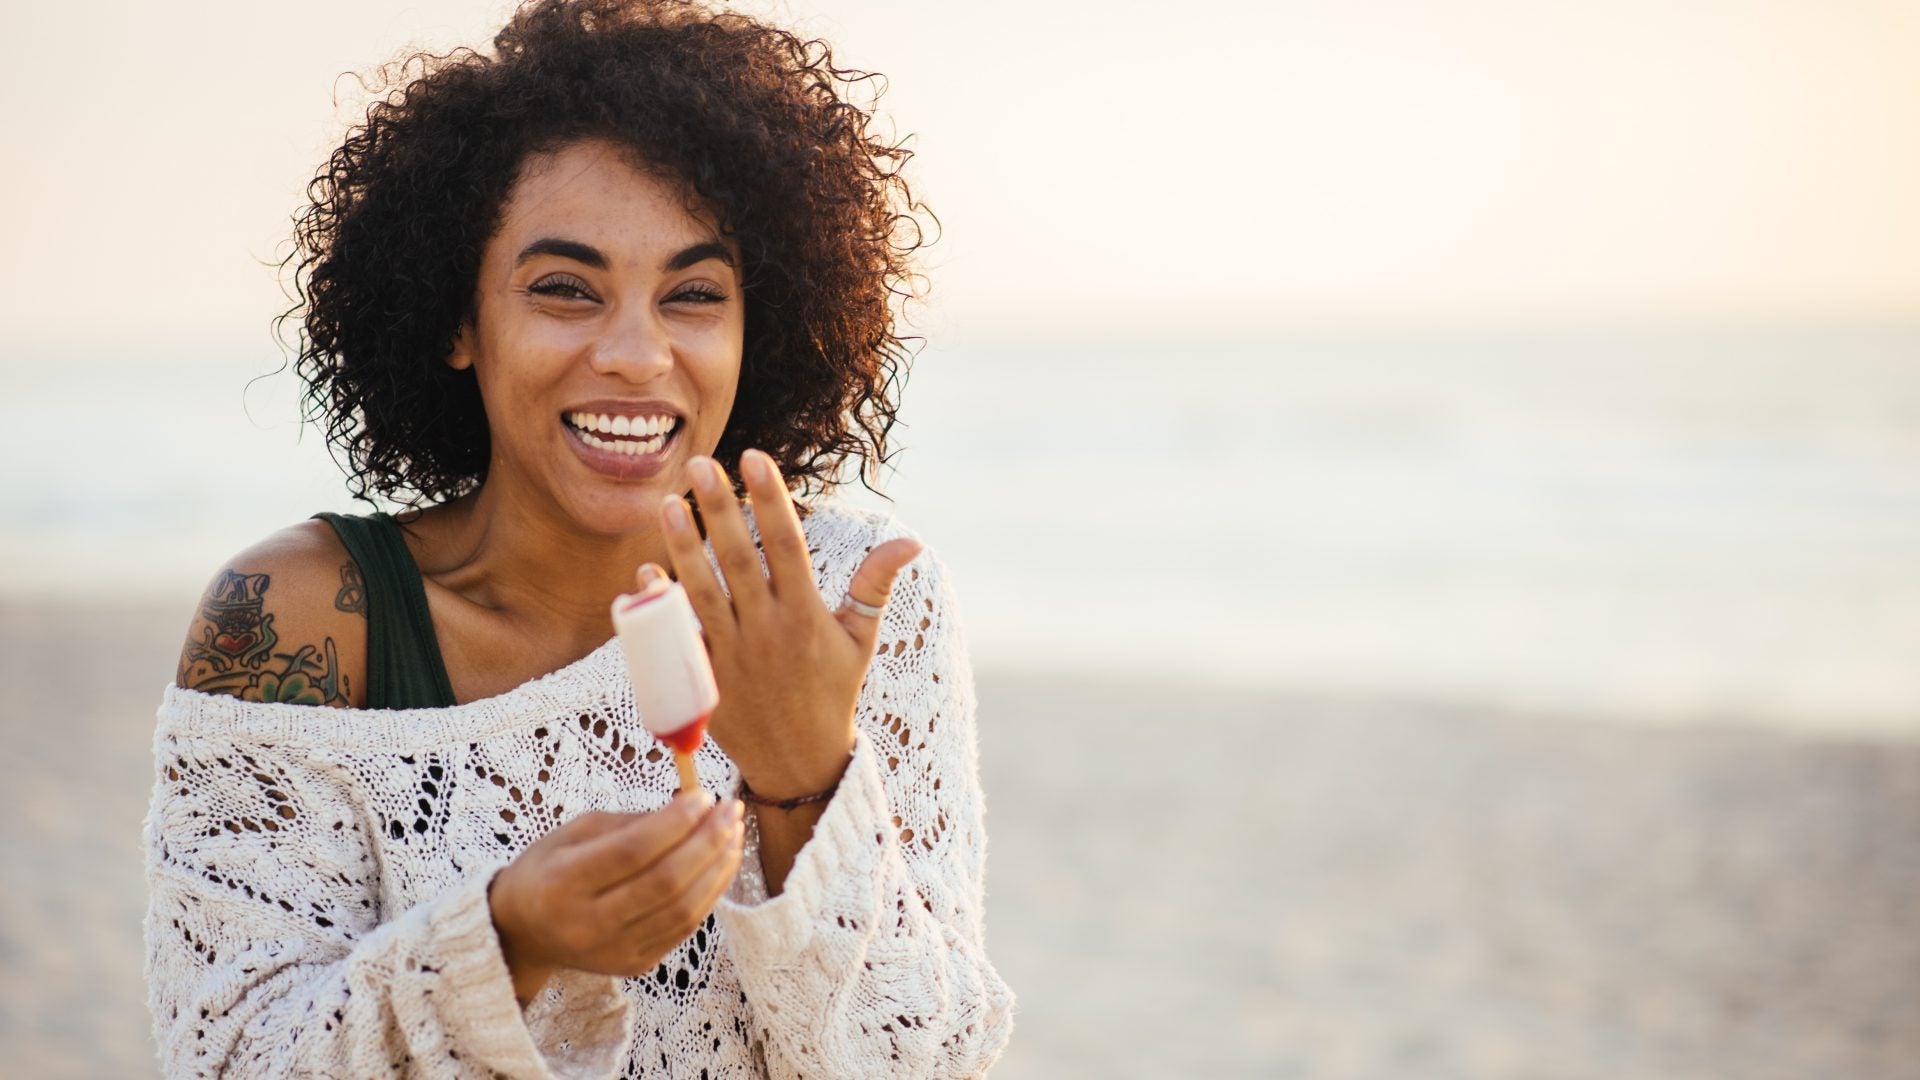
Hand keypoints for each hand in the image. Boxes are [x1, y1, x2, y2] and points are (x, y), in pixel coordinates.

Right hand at [487, 794, 744, 1003]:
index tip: (704, 796)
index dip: (675, 823)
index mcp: (561, 883)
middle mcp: (586, 924)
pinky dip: (710, 892)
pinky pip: (685, 927)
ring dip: (718, 868)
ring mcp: (613, 951)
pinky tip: (721, 864)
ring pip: (683, 909)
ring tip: (734, 834)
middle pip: (664, 883)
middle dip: (707, 842)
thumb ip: (631, 821)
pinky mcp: (635, 964)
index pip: (631, 852)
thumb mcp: (574, 832)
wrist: (525, 932)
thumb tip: (691, 806)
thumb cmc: (551, 869)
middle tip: (730, 811)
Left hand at [657, 448, 922, 797]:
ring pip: (702, 594)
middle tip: (700, 464)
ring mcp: (731, 657)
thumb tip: (911, 539)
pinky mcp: (704, 680)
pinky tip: (645, 571)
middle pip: (739, 562)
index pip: (787, 546)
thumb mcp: (861, 639)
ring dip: (683, 549)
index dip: (770, 500)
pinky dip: (659, 607)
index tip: (755, 458)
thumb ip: (876, 584)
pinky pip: (676, 638)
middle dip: (718, 511)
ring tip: (667, 505)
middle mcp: (767, 633)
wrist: (798, 762)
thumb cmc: (832, 690)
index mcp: (806, 617)